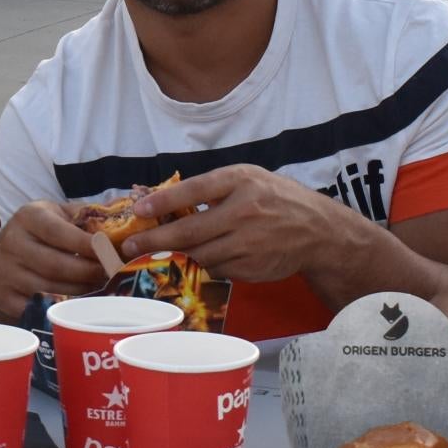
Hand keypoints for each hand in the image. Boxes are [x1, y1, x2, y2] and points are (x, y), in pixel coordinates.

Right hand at [0, 199, 111, 321]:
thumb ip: (91, 214)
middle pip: (55, 264)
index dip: (85, 244)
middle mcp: (11, 242)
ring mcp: (4, 271)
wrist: (7, 258)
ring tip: (100, 288)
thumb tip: (129, 207)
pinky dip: (61, 306)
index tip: (111, 253)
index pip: (57, 232)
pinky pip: (37, 306)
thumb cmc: (43, 234)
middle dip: (88, 272)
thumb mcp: (61, 216)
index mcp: (28, 216)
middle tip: (111, 276)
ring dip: (80, 291)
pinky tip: (78, 302)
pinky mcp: (3, 296)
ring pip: (49, 288)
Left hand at [132, 164, 366, 283]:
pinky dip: (206, 264)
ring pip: (200, 254)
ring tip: (164, 252)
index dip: (163, 201)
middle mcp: (244, 212)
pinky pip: (216, 269)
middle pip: (190, 231)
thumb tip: (165, 201)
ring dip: (180, 255)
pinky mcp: (251, 268)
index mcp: (241, 181)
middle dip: (155, 240)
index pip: (194, 190)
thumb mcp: (249, 179)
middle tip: (130, 247)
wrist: (317, 231)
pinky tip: (208, 256)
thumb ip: (214, 188)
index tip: (139, 211)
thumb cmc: (275, 199)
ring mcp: (248, 243)